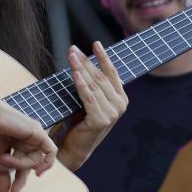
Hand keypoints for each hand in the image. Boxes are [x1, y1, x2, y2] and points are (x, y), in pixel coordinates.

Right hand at [0, 100, 56, 191]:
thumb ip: (2, 174)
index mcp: (18, 144)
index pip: (23, 166)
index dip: (18, 181)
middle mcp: (28, 141)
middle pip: (29, 166)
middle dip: (20, 179)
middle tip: (14, 191)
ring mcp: (35, 136)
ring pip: (34, 160)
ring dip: (18, 164)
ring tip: (3, 158)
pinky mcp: (38, 133)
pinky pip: (50, 151)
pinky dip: (48, 162)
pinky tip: (38, 171)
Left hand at [57, 41, 127, 169]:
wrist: (75, 148)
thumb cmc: (81, 122)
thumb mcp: (89, 100)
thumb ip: (93, 85)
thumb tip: (83, 61)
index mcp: (121, 98)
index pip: (112, 73)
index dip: (103, 57)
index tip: (95, 43)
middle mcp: (120, 105)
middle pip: (101, 77)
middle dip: (86, 61)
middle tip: (72, 49)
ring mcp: (112, 113)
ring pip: (94, 85)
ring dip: (81, 69)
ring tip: (71, 57)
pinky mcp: (101, 120)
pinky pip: (89, 98)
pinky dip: (81, 85)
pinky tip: (75, 74)